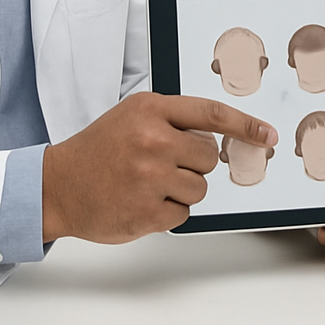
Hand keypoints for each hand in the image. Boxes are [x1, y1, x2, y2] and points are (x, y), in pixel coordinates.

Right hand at [42, 92, 275, 243]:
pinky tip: (141, 201)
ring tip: (148, 184)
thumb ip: (174, 121)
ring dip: (181, 190)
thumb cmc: (98, 150)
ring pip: (201, 188)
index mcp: (151, 110)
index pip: (212, 114)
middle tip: (163, 166)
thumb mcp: (133, 117)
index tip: (268, 135)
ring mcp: (149, 177)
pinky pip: (184, 213)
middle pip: (209, 157)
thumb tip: (223, 138)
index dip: (246, 125)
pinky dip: (168, 212)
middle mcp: (152, 140)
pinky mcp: (146, 211)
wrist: (57, 185)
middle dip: (194, 165)